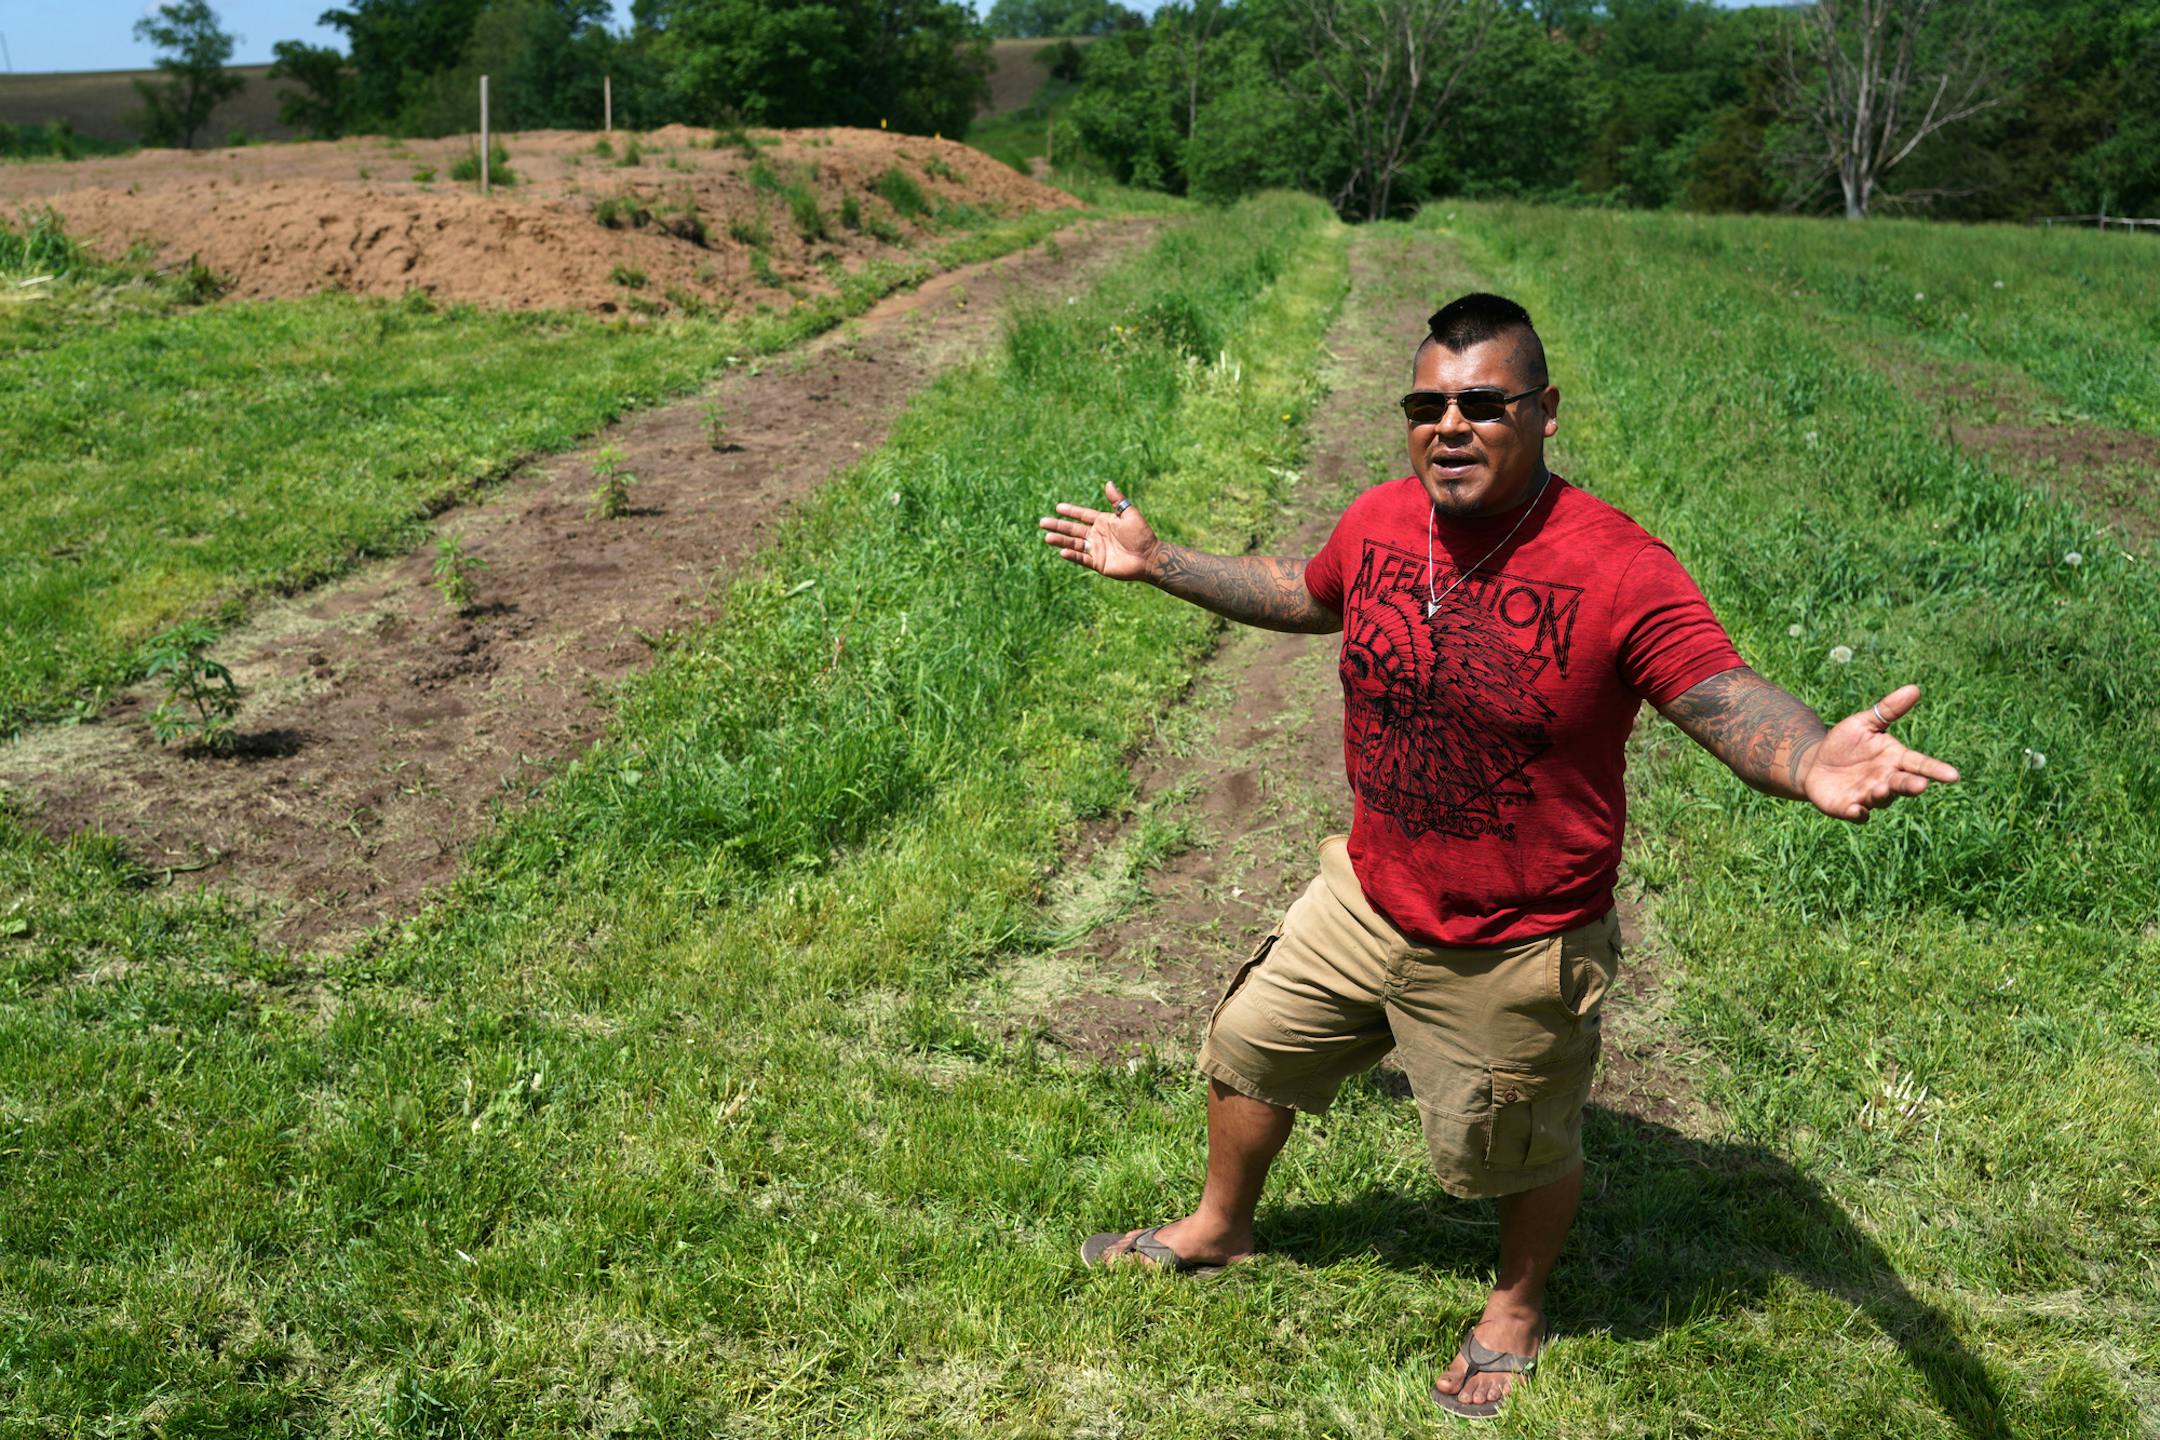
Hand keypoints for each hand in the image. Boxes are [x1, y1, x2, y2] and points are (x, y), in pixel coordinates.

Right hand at [1037, 482, 1158, 581]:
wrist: (1149, 557)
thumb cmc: (1142, 534)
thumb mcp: (1130, 514)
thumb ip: (1117, 500)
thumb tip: (1108, 483)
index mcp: (1102, 522)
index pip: (1082, 515)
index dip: (1070, 511)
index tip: (1058, 507)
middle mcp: (1096, 535)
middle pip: (1073, 530)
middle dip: (1058, 526)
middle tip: (1042, 522)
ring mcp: (1096, 550)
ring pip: (1074, 544)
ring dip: (1061, 540)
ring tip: (1047, 537)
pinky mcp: (1098, 563)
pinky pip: (1082, 558)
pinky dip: (1072, 555)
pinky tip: (1062, 551)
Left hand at [1799, 684, 1960, 822]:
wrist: (1815, 762)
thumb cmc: (1846, 743)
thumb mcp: (1865, 722)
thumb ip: (1888, 709)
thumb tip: (1915, 688)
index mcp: (1896, 759)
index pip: (1920, 765)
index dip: (1936, 770)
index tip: (1953, 776)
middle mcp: (1887, 780)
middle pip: (1904, 785)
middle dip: (1912, 786)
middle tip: (1920, 785)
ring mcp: (1869, 796)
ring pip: (1882, 799)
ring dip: (1883, 795)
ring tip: (1881, 789)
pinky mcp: (1849, 807)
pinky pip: (1856, 814)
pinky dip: (1858, 813)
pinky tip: (1857, 810)